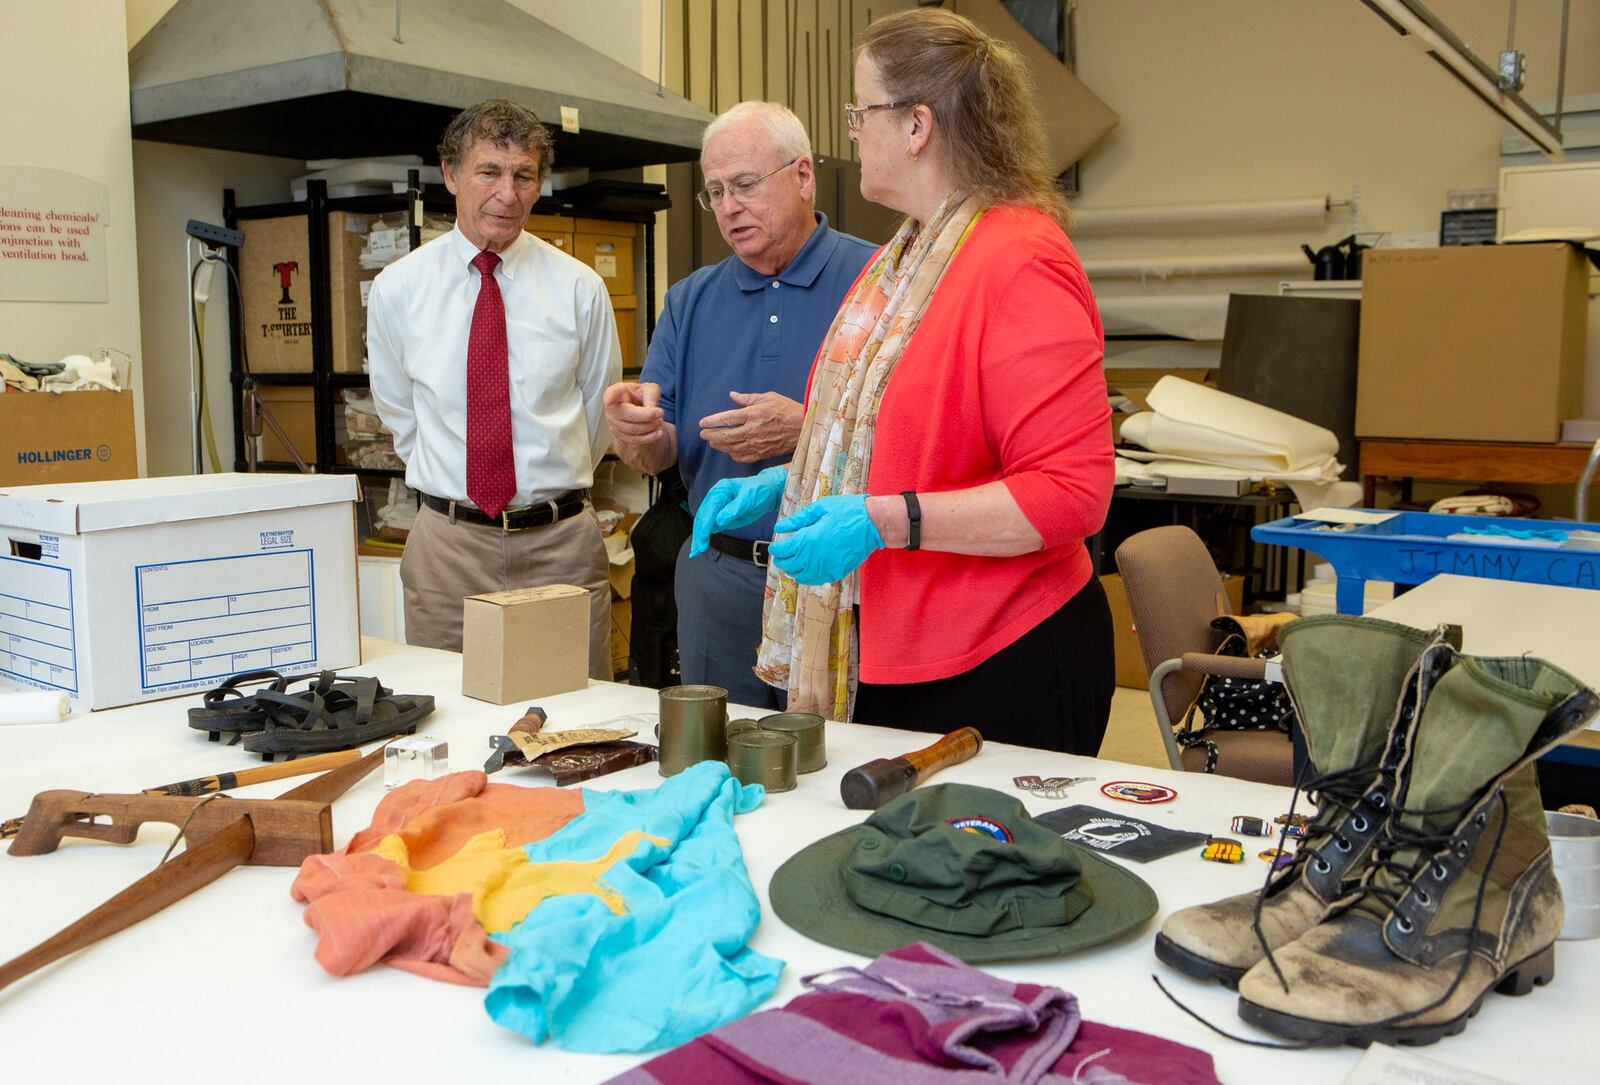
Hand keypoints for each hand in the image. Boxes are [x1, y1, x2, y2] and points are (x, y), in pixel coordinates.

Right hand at [604, 381, 666, 445]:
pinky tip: (658, 433)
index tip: (609, 399)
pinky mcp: (620, 435)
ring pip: (632, 429)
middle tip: (660, 413)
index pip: (611, 393)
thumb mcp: (649, 389)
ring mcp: (613, 423)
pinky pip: (634, 440)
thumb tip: (651, 409)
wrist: (639, 410)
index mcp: (617, 392)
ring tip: (660, 421)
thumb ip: (651, 396)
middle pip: (626, 414)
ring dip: (650, 426)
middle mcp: (612, 408)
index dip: (610, 397)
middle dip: (646, 416)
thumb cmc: (641, 396)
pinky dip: (649, 437)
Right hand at [689, 466, 788, 557]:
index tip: (703, 539)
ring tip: (696, 551)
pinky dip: (705, 536)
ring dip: (699, 537)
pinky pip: (711, 526)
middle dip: (699, 533)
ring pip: (704, 523)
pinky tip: (701, 545)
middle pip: (703, 516)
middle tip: (698, 549)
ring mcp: (717, 507)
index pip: (709, 509)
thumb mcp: (749, 498)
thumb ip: (734, 509)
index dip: (705, 525)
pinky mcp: (722, 516)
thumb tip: (719, 520)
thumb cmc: (759, 491)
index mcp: (721, 490)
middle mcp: (715, 498)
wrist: (767, 493)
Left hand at [699, 391, 803, 463]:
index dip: (712, 421)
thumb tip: (733, 395)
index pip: (726, 419)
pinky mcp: (762, 454)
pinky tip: (729, 451)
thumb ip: (748, 398)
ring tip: (712, 442)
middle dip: (710, 435)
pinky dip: (733, 455)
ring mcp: (757, 444)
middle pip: (725, 435)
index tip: (702, 423)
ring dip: (719, 445)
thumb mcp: (769, 397)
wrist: (804, 428)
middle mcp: (752, 430)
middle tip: (703, 434)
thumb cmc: (788, 410)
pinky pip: (742, 457)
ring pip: (731, 448)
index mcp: (753, 414)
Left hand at [767, 494, 884, 585]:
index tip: (775, 546)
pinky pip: (814, 580)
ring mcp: (825, 568)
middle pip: (788, 565)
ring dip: (793, 570)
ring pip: (800, 576)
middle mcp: (813, 558)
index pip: (782, 551)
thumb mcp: (820, 509)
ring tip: (792, 562)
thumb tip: (780, 527)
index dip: (775, 549)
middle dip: (781, 560)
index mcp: (807, 540)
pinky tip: (806, 570)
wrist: (872, 524)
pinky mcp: (836, 573)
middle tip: (781, 555)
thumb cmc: (846, 511)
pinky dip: (806, 577)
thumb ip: (798, 520)